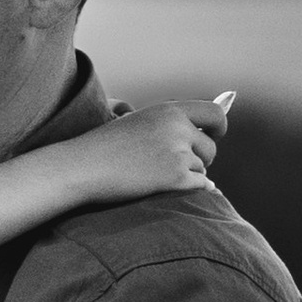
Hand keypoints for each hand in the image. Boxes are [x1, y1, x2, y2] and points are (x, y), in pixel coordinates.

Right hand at [92, 97, 227, 199]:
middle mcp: (178, 127)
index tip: (215, 136)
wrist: (83, 167)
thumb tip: (205, 138)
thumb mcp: (138, 123)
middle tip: (176, 168)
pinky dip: (189, 191)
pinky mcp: (175, 177)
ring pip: (201, 170)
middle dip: (199, 160)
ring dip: (185, 177)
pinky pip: (198, 187)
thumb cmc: (103, 148)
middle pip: (210, 148)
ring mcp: (178, 152)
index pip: (214, 114)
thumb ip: (167, 126)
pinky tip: (170, 190)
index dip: (219, 128)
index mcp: (170, 110)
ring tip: (155, 178)